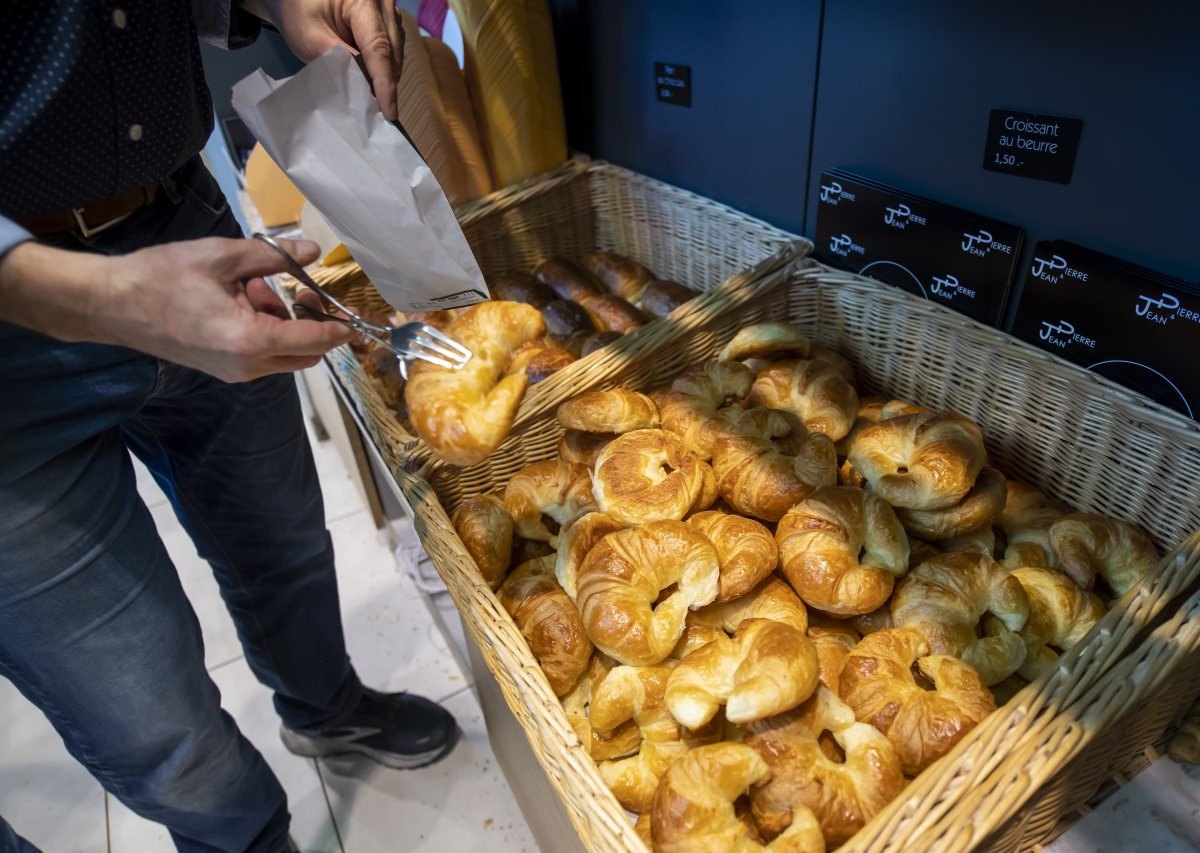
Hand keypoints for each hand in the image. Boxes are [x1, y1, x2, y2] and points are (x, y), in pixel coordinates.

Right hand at [0, 237, 355, 381]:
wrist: (111, 303)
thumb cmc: (163, 277)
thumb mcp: (224, 257)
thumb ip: (274, 257)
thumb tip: (312, 252)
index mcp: (251, 340)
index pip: (314, 340)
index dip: (340, 328)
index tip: (358, 318)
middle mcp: (247, 366)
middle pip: (305, 354)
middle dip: (313, 322)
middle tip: (299, 287)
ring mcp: (234, 373)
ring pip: (284, 355)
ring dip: (285, 323)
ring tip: (254, 284)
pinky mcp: (222, 370)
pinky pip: (262, 355)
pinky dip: (266, 330)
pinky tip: (242, 298)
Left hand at [244, 0, 404, 119]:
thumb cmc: (298, 12)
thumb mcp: (311, 37)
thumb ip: (338, 60)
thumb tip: (364, 87)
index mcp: (362, 1)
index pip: (378, 47)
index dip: (384, 82)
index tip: (389, 111)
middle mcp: (381, 2)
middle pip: (392, 50)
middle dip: (386, 81)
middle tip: (377, 111)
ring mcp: (387, 9)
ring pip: (396, 50)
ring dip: (387, 74)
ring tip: (374, 96)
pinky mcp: (387, 18)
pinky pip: (394, 46)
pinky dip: (385, 65)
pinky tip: (373, 77)